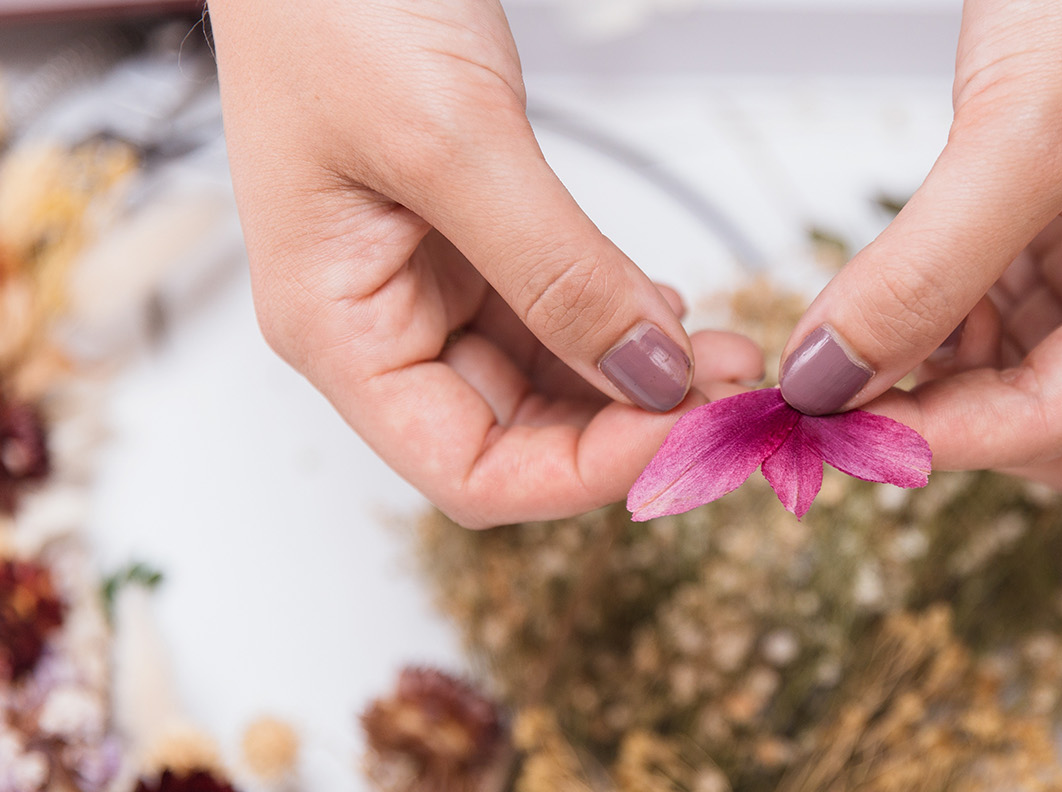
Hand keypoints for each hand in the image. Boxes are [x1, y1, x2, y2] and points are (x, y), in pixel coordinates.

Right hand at [211, 0, 761, 526]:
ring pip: (549, 381)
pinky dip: (621, 323)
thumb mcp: (452, 142)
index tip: (689, 435)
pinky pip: (556, 312)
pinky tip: (676, 315)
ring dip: (638, 381)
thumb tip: (651, 376)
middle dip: (629, 429)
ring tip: (727, 356)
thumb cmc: (327, 3)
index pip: (472, 472)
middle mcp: (378, 324)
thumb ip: (558, 271)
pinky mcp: (470, 235)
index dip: (587, 475)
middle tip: (734, 399)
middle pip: (520, 439)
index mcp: (336, 331)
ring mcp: (425, 282)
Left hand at [777, 0, 1061, 489]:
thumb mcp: (1017, 137)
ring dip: (920, 372)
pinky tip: (873, 300)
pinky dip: (925, 321)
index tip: (837, 434)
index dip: (946, 437)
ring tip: (836, 343)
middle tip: (828, 404)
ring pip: (1003, 377)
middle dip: (940, 417)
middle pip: (1042, 424)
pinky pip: (986, 317)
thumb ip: (923, 274)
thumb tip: (828, 379)